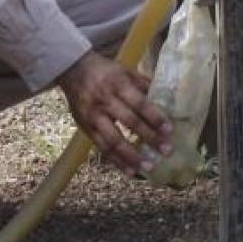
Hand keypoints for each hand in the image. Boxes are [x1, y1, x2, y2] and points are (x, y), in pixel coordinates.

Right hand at [56, 50, 172, 176]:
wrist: (73, 70)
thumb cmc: (106, 71)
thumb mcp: (125, 70)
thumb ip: (144, 85)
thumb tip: (167, 100)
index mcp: (118, 83)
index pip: (139, 103)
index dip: (154, 117)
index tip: (169, 130)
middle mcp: (105, 100)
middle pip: (129, 122)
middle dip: (149, 138)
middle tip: (166, 151)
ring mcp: (93, 115)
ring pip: (113, 139)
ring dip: (132, 156)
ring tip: (148, 167)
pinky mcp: (85, 127)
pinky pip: (102, 147)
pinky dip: (116, 161)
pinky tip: (129, 171)